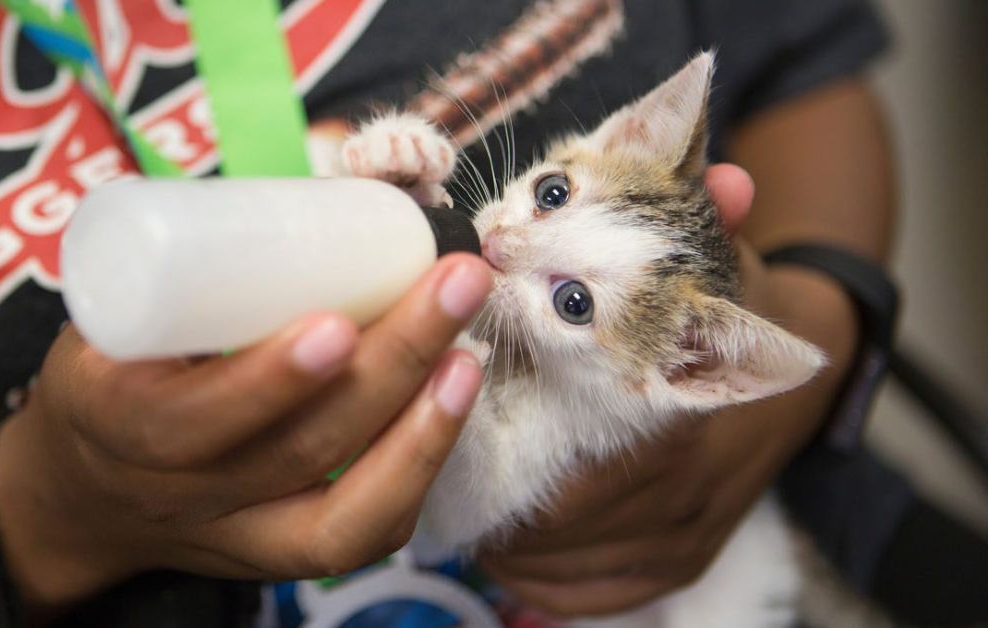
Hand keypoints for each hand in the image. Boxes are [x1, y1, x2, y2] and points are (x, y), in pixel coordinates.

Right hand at [0, 254, 492, 616]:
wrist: (87, 488)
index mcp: (115, 418)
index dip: (268, 380)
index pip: (188, 418)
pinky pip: (363, 535)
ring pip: (342, 513)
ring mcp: (235, 535)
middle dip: (389, 366)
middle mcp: (177, 492)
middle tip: (453, 284)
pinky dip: (418, 470)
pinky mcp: (281, 556)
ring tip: (468, 352)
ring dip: (421, 430)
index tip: (338, 323)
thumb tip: (340, 145)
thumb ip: (202, 248)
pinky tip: (454, 401)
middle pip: (295, 451)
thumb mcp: (116, 304)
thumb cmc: (116, 366)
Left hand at [478, 165, 860, 617]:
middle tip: (425, 472)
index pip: (578, 454)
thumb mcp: (716, 262)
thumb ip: (702, 223)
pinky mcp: (680, 565)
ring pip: (568, 566)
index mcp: (685, 415)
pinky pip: (594, 596)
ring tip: (448, 507)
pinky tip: (505, 554)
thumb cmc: (728, 316)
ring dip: (504, 542)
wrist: (798, 385)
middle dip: (488, 499)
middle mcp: (684, 488)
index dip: (502, 450)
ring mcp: (683, 536)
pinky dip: (542, 583)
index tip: (446, 429)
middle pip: (560, 518)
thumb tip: (727, 179)